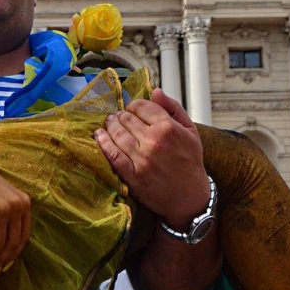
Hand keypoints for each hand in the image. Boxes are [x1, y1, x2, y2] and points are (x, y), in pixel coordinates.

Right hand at [0, 153, 30, 276]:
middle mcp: (15, 206)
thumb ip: (10, 214)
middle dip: (1, 260)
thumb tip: (6, 249)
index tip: (4, 265)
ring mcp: (0, 210)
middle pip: (11, 243)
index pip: (23, 236)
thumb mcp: (2, 194)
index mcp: (23, 202)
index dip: (13, 254)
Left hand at [94, 88, 209, 228]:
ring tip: (109, 124)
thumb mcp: (190, 131)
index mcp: (168, 127)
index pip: (141, 106)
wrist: (190, 198)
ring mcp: (141, 158)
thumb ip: (173, 108)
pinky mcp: (132, 175)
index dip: (134, 106)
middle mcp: (154, 141)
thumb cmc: (190, 163)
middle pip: (126, 118)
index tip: (132, 110)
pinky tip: (99, 136)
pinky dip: (102, 142)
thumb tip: (155, 91)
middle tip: (118, 117)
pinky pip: (111, 154)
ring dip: (110, 125)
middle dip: (121, 115)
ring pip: (116, 133)